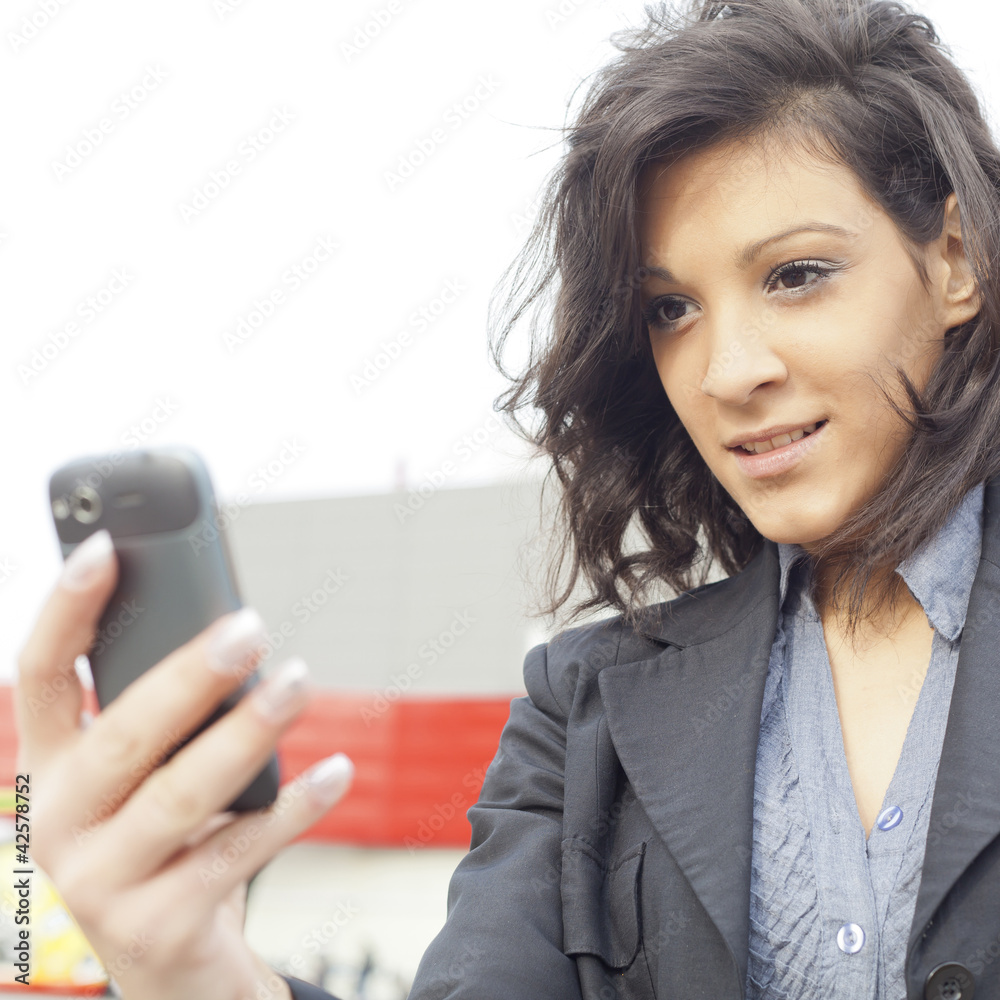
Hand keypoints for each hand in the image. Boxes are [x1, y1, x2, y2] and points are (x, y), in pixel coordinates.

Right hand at [14, 529, 353, 999]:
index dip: (66, 610)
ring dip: (247, 734)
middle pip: (121, 738)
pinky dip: (292, 808)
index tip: (107, 547)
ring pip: (180, 796)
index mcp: (49, 768)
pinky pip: (235, 853)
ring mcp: (100, 883)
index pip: (40, 676)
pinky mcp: (158, 926)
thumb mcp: (144, 774)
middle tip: (250, 628)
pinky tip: (336, 770)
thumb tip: (229, 628)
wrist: (169, 962)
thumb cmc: (164, 839)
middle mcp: (56, 824)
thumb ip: (163, 712)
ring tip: (299, 682)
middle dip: (187, 678)